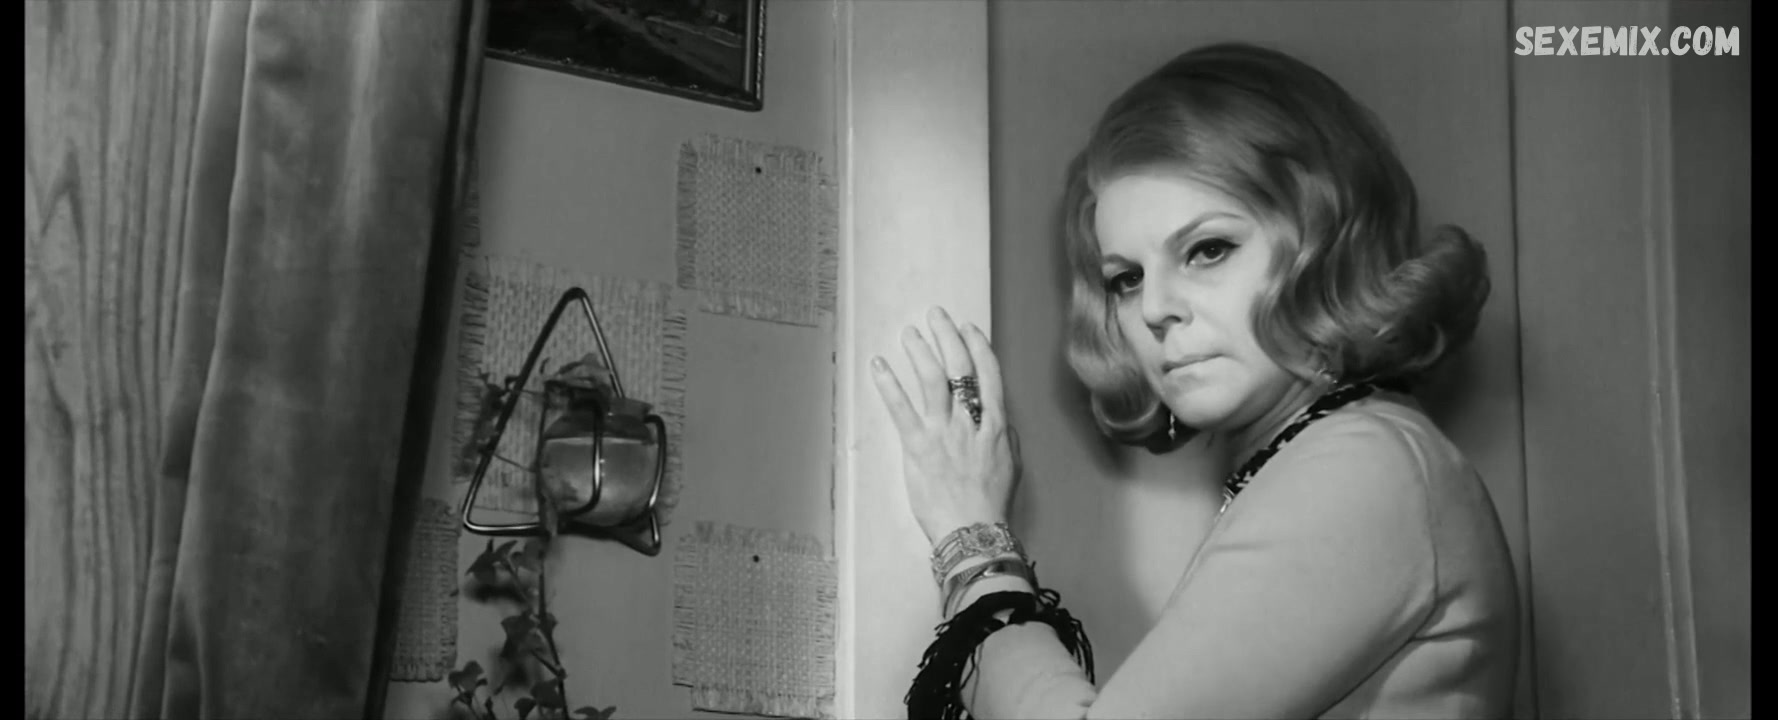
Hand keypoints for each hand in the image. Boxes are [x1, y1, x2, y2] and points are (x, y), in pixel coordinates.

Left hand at [870, 307, 1020, 545]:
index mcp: (994, 424)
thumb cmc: (993, 502)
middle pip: (959, 367)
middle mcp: (969, 422)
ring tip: (908, 333)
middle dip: (947, 336)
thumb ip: (1003, 434)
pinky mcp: (917, 447)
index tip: (967, 327)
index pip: (988, 374)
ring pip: (931, 379)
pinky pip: (900, 409)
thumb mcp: (1011, 463)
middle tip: (935, 315)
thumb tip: (996, 415)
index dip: (977, 346)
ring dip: (919, 351)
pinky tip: (878, 365)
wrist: (974, 531)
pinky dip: (888, 384)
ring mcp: (942, 433)